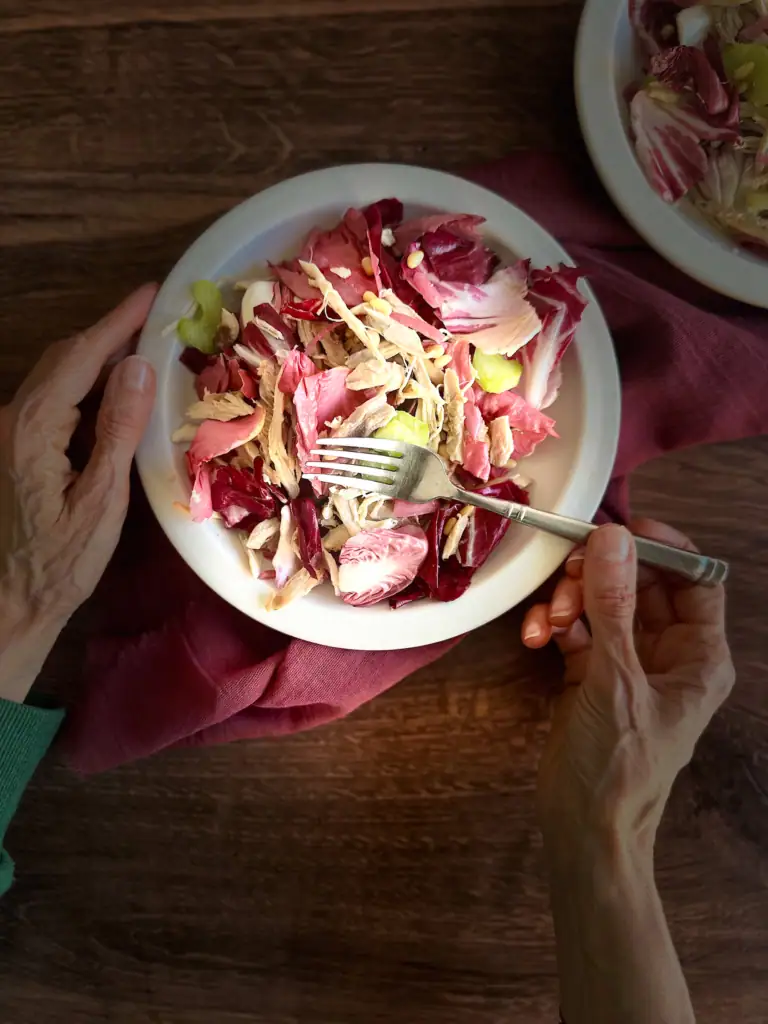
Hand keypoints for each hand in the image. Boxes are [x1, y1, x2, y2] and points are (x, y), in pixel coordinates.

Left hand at [0, 285, 156, 701]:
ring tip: (141, 349)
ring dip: (96, 357)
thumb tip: (138, 367)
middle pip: (63, 359)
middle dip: (109, 333)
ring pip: (54, 378)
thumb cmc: (59, 564)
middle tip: (156, 319)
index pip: (81, 358)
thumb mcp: (101, 502)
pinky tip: (110, 393)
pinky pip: (49, 400)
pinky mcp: (11, 451)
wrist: (7, 604)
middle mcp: (12, 421)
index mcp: (33, 430)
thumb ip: (118, 431)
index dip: (118, 321)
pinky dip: (83, 384)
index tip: (154, 294)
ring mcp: (7, 435)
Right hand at [521, 521, 734, 853]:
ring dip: (571, 601)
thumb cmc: (617, 764)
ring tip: (550, 621)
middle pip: (639, 585)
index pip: (694, 580)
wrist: (582, 829)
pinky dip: (555, 625)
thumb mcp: (616, 679)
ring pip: (602, 603)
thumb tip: (612, 538)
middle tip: (568, 572)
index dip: (661, 549)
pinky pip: (575, 628)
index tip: (616, 529)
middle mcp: (668, 654)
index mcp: (699, 656)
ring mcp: (627, 662)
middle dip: (600, 575)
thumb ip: (613, 606)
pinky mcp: (590, 672)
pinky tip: (537, 638)